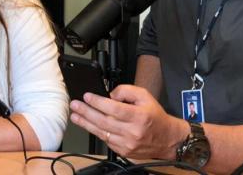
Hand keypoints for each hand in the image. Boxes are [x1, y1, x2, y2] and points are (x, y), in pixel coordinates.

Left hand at [70, 84, 186, 159]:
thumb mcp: (144, 95)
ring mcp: (127, 144)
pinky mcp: (124, 152)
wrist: (167, 139)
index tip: (87, 96)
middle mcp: (132, 132)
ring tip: (75, 115)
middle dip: (86, 112)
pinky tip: (88, 125)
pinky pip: (106, 140)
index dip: (98, 102)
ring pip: (102, 132)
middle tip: (75, 105)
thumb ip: (126, 91)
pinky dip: (95, 132)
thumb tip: (110, 94)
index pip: (114, 109)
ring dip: (86, 123)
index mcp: (139, 116)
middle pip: (104, 121)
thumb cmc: (155, 116)